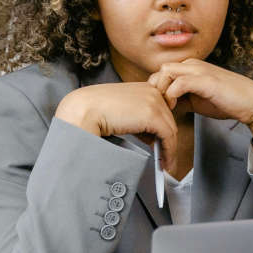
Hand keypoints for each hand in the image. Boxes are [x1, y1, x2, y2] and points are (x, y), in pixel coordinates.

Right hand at [56, 81, 179, 165]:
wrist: (82, 110)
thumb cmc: (93, 111)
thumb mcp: (120, 111)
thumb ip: (135, 118)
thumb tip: (148, 136)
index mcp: (142, 87)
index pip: (160, 110)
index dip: (161, 128)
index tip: (160, 144)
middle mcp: (150, 91)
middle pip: (168, 119)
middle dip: (167, 140)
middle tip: (165, 158)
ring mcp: (153, 101)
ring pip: (170, 129)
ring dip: (169, 148)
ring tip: (165, 164)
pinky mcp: (152, 115)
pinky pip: (168, 136)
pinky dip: (169, 152)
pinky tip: (165, 163)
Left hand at [147, 57, 252, 128]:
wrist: (252, 102)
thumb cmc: (228, 101)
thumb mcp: (197, 100)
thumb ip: (182, 100)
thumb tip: (166, 107)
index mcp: (191, 68)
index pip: (162, 73)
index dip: (156, 89)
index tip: (158, 106)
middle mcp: (193, 65)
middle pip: (160, 70)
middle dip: (155, 89)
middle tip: (159, 107)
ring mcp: (199, 71)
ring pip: (166, 72)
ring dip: (161, 90)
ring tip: (165, 107)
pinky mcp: (205, 80)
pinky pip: (179, 83)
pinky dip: (172, 95)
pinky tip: (174, 106)